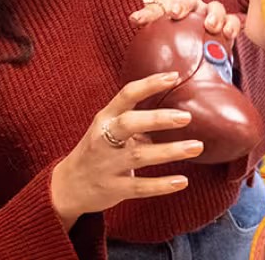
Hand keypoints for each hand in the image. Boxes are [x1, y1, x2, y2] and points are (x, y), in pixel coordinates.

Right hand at [51, 72, 203, 228]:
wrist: (68, 186)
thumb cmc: (96, 151)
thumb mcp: (109, 130)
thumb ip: (136, 122)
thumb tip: (172, 113)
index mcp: (105, 119)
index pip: (126, 95)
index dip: (149, 84)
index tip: (173, 76)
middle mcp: (103, 139)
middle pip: (129, 123)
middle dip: (158, 119)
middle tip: (186, 117)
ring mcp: (107, 165)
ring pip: (139, 156)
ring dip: (169, 151)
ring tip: (196, 147)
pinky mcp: (112, 188)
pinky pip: (140, 186)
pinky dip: (161, 185)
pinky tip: (182, 181)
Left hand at [129, 0, 240, 39]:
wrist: (203, 61)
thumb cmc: (179, 50)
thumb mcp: (163, 46)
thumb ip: (151, 37)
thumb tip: (134, 26)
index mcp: (172, 9)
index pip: (159, 5)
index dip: (147, 13)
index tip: (136, 21)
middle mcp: (192, 8)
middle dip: (182, 4)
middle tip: (176, 13)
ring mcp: (211, 14)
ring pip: (214, 6)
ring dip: (212, 14)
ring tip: (210, 26)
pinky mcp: (227, 25)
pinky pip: (232, 20)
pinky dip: (230, 25)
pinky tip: (227, 34)